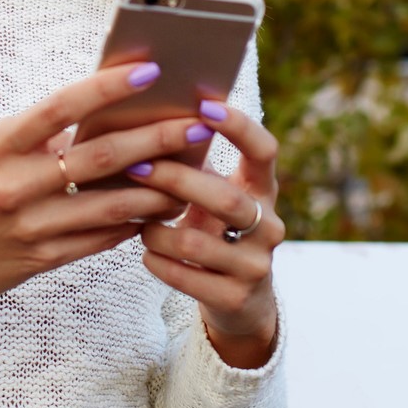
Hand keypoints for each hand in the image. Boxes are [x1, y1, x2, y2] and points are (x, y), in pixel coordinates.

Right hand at [0, 62, 212, 318]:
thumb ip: (39, 136)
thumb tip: (104, 115)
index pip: (60, 107)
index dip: (106, 88)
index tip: (149, 71)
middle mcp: (13, 185)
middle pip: (98, 157)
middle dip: (155, 140)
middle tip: (196, 124)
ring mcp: (28, 226)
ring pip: (110, 204)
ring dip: (158, 189)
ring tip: (192, 172)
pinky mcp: (39, 260)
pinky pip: (99, 238)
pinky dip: (133, 221)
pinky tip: (159, 209)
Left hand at [131, 99, 284, 368]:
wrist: (241, 302)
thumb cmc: (216, 231)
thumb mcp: (214, 198)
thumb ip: (196, 164)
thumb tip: (147, 117)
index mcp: (264, 191)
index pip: (265, 151)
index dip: (240, 127)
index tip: (205, 105)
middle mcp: (270, 226)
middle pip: (225, 198)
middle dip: (177, 181)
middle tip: (137, 166)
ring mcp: (255, 265)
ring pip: (196, 243)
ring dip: (157, 230)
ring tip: (140, 223)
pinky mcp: (235, 298)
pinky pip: (185, 276)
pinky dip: (158, 261)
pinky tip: (147, 252)